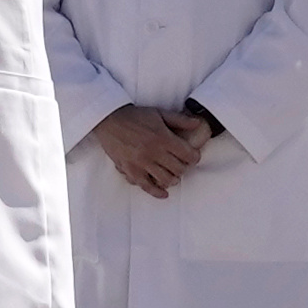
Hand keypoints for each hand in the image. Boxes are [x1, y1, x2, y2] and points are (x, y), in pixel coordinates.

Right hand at [93, 103, 212, 199]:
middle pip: (179, 169)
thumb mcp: (159, 113)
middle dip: (184, 168)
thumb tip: (197, 124)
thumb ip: (179, 120)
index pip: (188, 155)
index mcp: (163, 137)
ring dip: (173, 179)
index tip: (193, 156)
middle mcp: (154, 152)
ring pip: (166, 180)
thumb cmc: (135, 116)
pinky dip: (157, 192)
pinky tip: (164, 193)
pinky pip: (146, 186)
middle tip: (182, 164)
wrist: (109, 120)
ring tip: (172, 175)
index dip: (194, 157)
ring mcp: (142, 163)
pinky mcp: (130, 170)